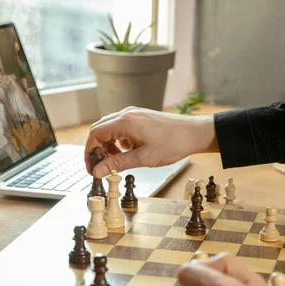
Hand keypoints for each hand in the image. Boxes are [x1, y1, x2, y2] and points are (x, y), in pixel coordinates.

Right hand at [84, 106, 218, 177]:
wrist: (194, 133)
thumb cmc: (173, 144)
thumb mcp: (143, 158)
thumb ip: (117, 163)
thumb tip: (97, 171)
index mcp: (124, 122)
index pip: (95, 134)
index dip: (90, 152)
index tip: (91, 167)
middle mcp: (126, 114)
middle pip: (99, 130)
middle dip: (97, 149)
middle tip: (101, 167)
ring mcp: (134, 114)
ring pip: (110, 129)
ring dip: (108, 145)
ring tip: (116, 161)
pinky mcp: (140, 118)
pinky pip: (121, 128)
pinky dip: (118, 141)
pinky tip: (128, 152)